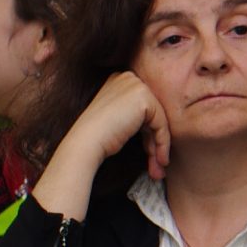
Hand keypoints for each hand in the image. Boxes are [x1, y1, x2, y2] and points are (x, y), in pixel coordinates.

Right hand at [33, 72, 172, 219]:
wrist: (84, 143)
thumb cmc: (98, 138)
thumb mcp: (120, 121)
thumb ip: (138, 118)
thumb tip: (162, 132)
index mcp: (119, 80)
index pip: (143, 108)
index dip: (148, 133)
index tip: (150, 155)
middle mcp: (127, 77)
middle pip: (152, 113)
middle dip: (155, 141)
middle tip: (158, 164)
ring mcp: (135, 85)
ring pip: (159, 119)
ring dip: (160, 146)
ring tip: (159, 168)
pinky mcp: (143, 97)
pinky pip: (161, 123)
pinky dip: (162, 143)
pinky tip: (160, 160)